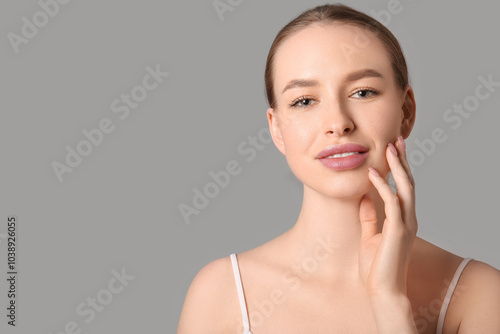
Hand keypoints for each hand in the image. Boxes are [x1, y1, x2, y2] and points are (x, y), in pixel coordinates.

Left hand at [358, 136, 417, 297]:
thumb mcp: (369, 235)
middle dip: (403, 160)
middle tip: (396, 140)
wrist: (382, 290)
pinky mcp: (398, 231)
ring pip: (406, 188)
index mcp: (403, 220)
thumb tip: (364, 198)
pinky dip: (384, 186)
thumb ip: (369, 217)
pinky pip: (392, 202)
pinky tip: (373, 174)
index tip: (392, 149)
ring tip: (389, 147)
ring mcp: (406, 225)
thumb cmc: (376, 267)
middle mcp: (408, 219)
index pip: (404, 188)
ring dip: (398, 167)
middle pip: (409, 183)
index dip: (400, 168)